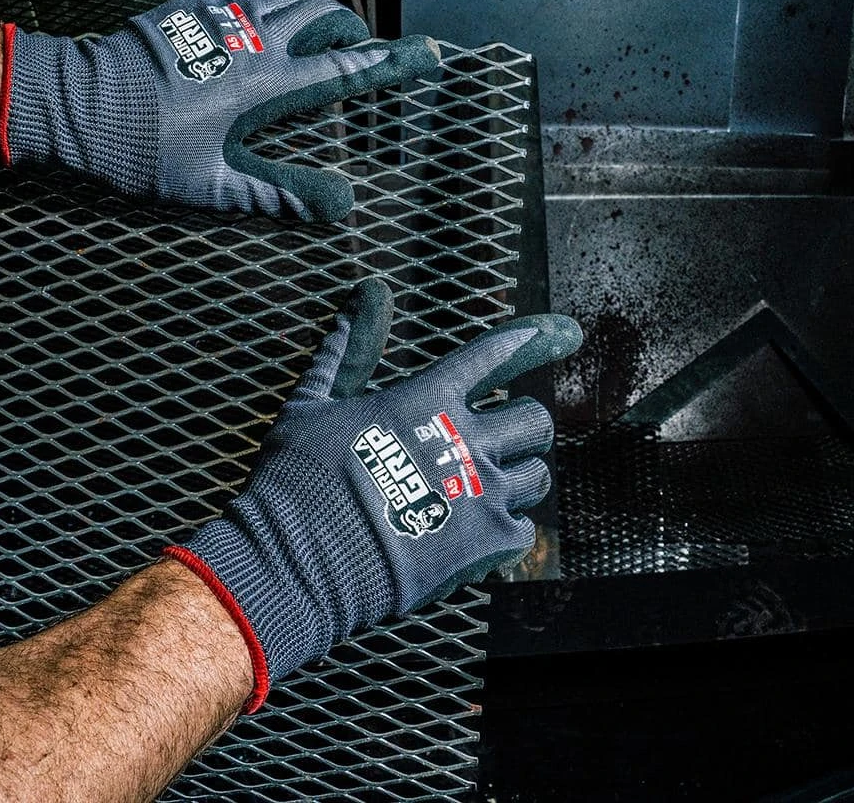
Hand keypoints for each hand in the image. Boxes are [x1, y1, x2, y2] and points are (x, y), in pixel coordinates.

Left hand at [0, 0, 439, 221]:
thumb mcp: (216, 186)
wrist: (77, 104)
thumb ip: (279, 192)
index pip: (345, 68)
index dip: (389, 63)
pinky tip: (256, 32)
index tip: (424, 53)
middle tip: (361, 47)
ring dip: (310, 17)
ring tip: (313, 41)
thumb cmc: (146, 151)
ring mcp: (222, 16)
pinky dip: (266, 11)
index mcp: (268, 84)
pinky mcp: (192, 5)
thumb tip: (338, 208)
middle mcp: (254, 40)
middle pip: (324, 14)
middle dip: (352, 28)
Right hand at [165, 279, 582, 710]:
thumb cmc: (299, 477)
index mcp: (426, 397)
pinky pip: (526, 529)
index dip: (525, 342)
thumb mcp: (312, 403)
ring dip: (518, 479)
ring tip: (489, 490)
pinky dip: (508, 530)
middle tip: (500, 442)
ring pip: (537, 474)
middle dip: (523, 427)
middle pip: (535, 419)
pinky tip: (479, 534)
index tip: (555, 334)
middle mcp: (465, 437)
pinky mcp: (486, 543)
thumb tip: (364, 291)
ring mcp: (481, 491)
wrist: (297, 561)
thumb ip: (345, 348)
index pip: (492, 355)